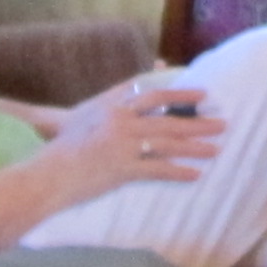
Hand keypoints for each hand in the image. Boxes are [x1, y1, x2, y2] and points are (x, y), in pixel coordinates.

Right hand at [39, 74, 229, 210]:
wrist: (45, 175)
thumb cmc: (58, 150)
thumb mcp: (77, 119)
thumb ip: (101, 109)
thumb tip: (121, 106)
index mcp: (108, 104)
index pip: (149, 91)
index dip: (176, 90)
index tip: (199, 92)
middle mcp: (118, 119)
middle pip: (166, 114)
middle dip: (196, 118)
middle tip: (220, 121)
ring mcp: (121, 143)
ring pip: (167, 141)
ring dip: (195, 145)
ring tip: (216, 148)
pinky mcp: (122, 167)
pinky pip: (157, 169)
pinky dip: (178, 171)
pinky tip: (195, 174)